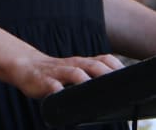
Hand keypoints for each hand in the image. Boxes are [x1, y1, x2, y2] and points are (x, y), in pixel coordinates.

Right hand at [7, 52, 123, 98]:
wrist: (26, 67)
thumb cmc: (56, 73)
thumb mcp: (76, 71)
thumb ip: (91, 76)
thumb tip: (115, 86)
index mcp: (82, 63)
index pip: (103, 59)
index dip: (116, 66)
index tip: (129, 76)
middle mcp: (73, 65)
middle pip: (92, 65)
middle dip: (106, 73)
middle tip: (117, 85)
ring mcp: (58, 72)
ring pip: (74, 72)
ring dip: (85, 79)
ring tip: (94, 89)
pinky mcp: (44, 82)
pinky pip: (52, 85)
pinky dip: (58, 91)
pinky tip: (63, 96)